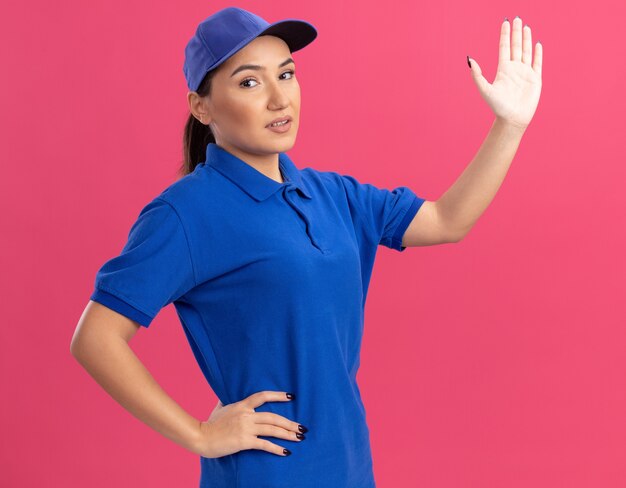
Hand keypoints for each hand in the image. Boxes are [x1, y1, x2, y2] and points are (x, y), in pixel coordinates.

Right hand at [192, 391, 306, 457]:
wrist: (200, 437)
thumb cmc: (209, 424)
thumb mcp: (219, 408)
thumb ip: (226, 402)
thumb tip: (225, 396)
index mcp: (242, 405)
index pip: (262, 396)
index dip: (278, 395)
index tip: (291, 396)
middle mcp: (246, 415)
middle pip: (273, 416)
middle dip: (290, 423)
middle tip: (302, 427)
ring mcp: (246, 428)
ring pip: (272, 429)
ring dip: (288, 434)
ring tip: (299, 437)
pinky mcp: (244, 441)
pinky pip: (264, 444)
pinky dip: (276, 448)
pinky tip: (286, 452)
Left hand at [469, 16, 542, 129]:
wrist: (512, 118)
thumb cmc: (498, 106)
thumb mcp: (485, 90)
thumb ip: (477, 75)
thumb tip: (469, 59)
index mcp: (503, 70)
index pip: (504, 47)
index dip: (504, 35)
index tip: (505, 22)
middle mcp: (514, 69)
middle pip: (516, 46)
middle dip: (516, 32)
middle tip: (517, 18)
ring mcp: (525, 73)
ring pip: (526, 52)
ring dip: (526, 39)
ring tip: (525, 27)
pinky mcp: (535, 79)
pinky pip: (537, 63)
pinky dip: (538, 54)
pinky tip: (537, 44)